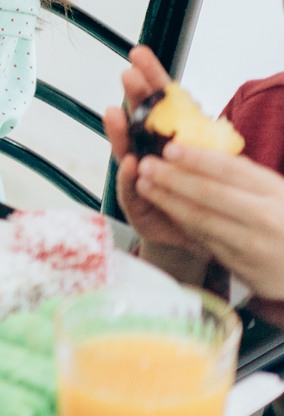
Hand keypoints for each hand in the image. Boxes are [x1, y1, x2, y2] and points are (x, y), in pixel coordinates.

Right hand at [103, 46, 211, 257]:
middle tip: (128, 77)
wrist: (205, 237)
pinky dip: (130, 178)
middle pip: (137, 119)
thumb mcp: (209, 160)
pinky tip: (132, 165)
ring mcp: (141, 177)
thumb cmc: (205, 195)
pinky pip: (132, 190)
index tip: (139, 54)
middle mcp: (149, 151)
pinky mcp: (138, 205)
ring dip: (120, 132)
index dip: (150, 77)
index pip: (160, 101)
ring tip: (115, 114)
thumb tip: (187, 101)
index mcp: (170, 135)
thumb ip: (194, 135)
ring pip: (126, 151)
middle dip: (132, 97)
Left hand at [130, 144, 283, 298]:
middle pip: (209, 193)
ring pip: (201, 219)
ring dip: (168, 201)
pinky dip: (182, 224)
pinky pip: (205, 241)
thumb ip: (248, 176)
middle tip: (146, 164)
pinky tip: (164, 212)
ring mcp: (255, 244)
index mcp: (276, 191)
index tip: (169, 148)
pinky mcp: (244, 267)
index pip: (231, 169)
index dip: (196, 158)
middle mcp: (266, 217)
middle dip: (172, 177)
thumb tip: (205, 149)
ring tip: (144, 186)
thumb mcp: (279, 194)